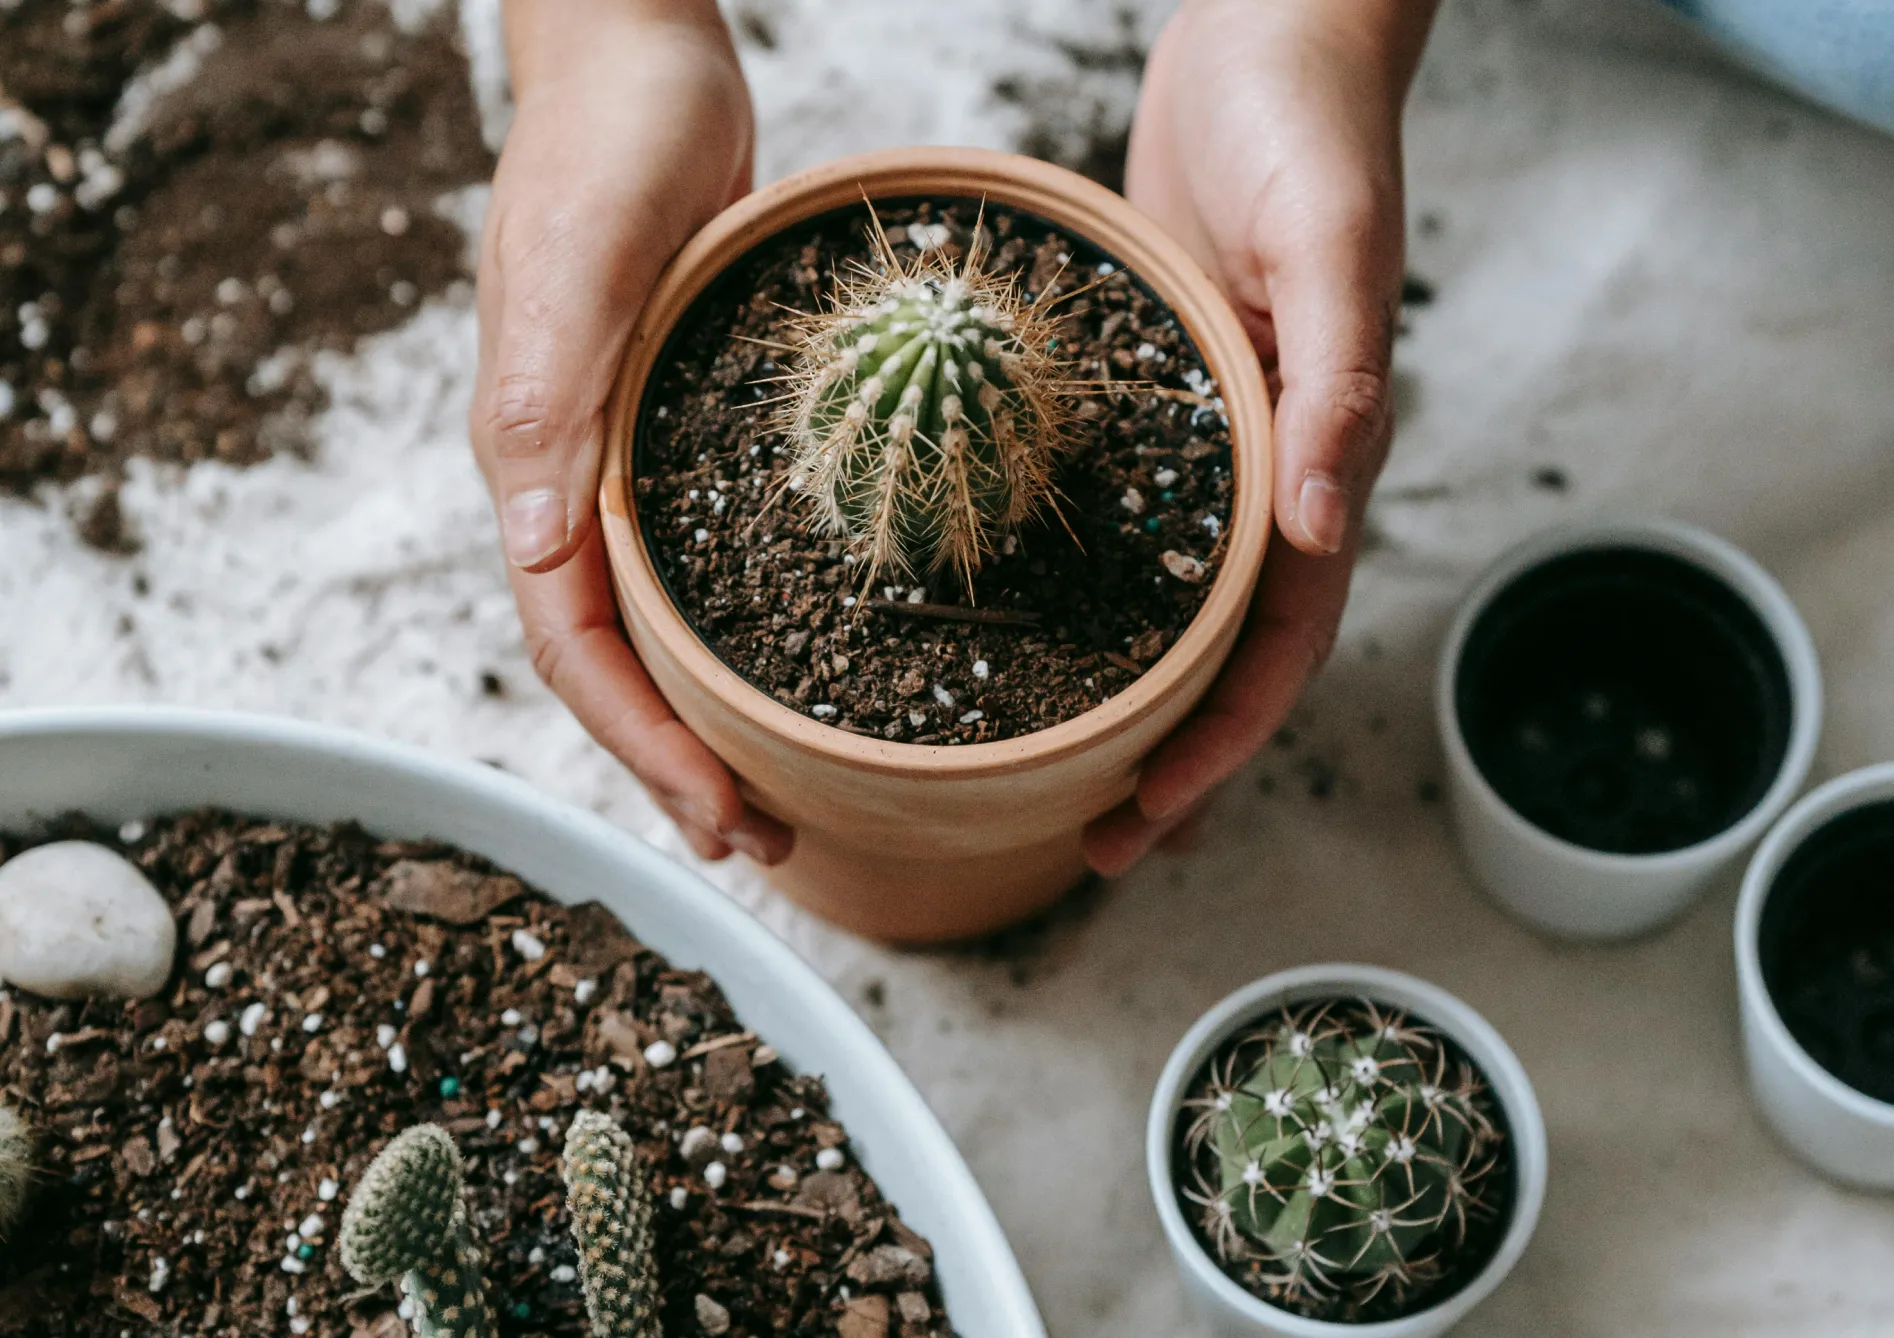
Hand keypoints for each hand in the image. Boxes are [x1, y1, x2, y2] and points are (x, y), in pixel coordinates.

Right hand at [470, 0, 790, 863]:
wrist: (644, 61)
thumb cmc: (607, 142)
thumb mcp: (577, 260)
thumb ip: (545, 396)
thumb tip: (537, 550)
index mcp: (535, 463)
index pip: (574, 647)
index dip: (641, 745)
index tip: (720, 817)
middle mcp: (575, 481)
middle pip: (615, 661)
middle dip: (677, 764)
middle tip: (763, 842)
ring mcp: (627, 460)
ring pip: (657, 623)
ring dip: (709, 716)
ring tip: (779, 790)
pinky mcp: (681, 431)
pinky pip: (701, 559)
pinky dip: (739, 630)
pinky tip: (798, 661)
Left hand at [1083, 0, 1437, 874]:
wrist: (1268, 36)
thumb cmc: (1308, 126)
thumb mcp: (1327, 246)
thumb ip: (1337, 386)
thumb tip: (1321, 529)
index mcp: (1314, 457)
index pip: (1276, 641)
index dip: (1219, 743)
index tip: (1147, 820)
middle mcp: (1259, 470)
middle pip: (1218, 652)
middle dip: (1168, 758)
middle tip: (1093, 848)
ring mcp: (1201, 442)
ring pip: (1164, 604)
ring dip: (1120, 697)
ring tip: (1048, 775)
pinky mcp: (1147, 399)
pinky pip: (1112, 518)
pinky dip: (1077, 590)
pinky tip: (1010, 623)